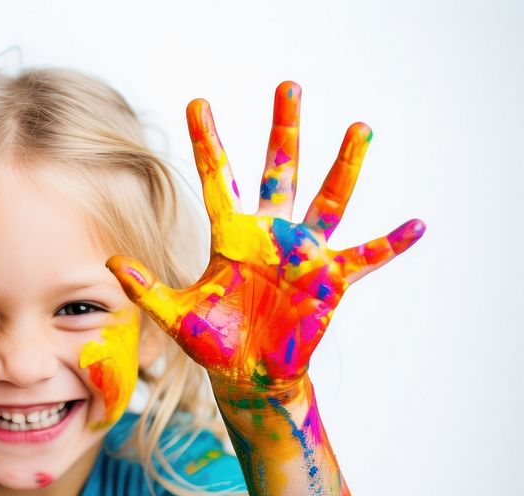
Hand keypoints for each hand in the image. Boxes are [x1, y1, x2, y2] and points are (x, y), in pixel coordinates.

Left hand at [108, 82, 424, 384]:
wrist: (247, 376)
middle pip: (279, 173)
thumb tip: (110, 263)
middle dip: (283, 131)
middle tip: (288, 87)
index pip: (217, 179)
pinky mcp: (327, 281)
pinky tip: (416, 224)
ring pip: (326, 200)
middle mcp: (269, 236)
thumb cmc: (213, 344)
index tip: (198, 104)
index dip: (207, 143)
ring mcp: (301, 255)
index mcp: (231, 237)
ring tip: (359, 129)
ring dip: (343, 167)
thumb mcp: (176, 315)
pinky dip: (390, 244)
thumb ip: (146, 288)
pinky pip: (364, 258)